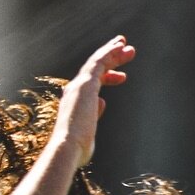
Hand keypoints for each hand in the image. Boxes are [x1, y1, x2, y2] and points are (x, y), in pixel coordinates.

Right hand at [52, 37, 134, 165]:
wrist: (67, 148)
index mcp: (74, 102)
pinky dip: (110, 53)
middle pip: (94, 69)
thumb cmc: (76, 149)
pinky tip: (121, 47)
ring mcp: (79, 85)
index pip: (92, 84)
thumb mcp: (89, 132)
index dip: (108, 77)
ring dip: (113, 52)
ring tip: (127, 45)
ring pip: (97, 62)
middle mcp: (75, 90)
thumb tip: (102, 101)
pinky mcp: (86, 83)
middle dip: (109, 58)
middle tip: (123, 48)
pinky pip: (99, 62)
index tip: (122, 77)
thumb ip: (94, 115)